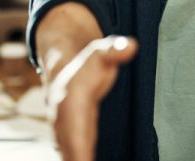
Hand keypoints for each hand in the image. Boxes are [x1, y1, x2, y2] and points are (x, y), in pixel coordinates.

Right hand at [47, 36, 137, 160]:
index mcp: (69, 106)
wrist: (65, 69)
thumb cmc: (86, 63)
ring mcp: (66, 138)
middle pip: (72, 157)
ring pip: (74, 159)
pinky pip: (80, 160)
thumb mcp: (100, 53)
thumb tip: (130, 45)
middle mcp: (63, 127)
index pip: (75, 136)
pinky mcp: (74, 146)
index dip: (79, 154)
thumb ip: (114, 51)